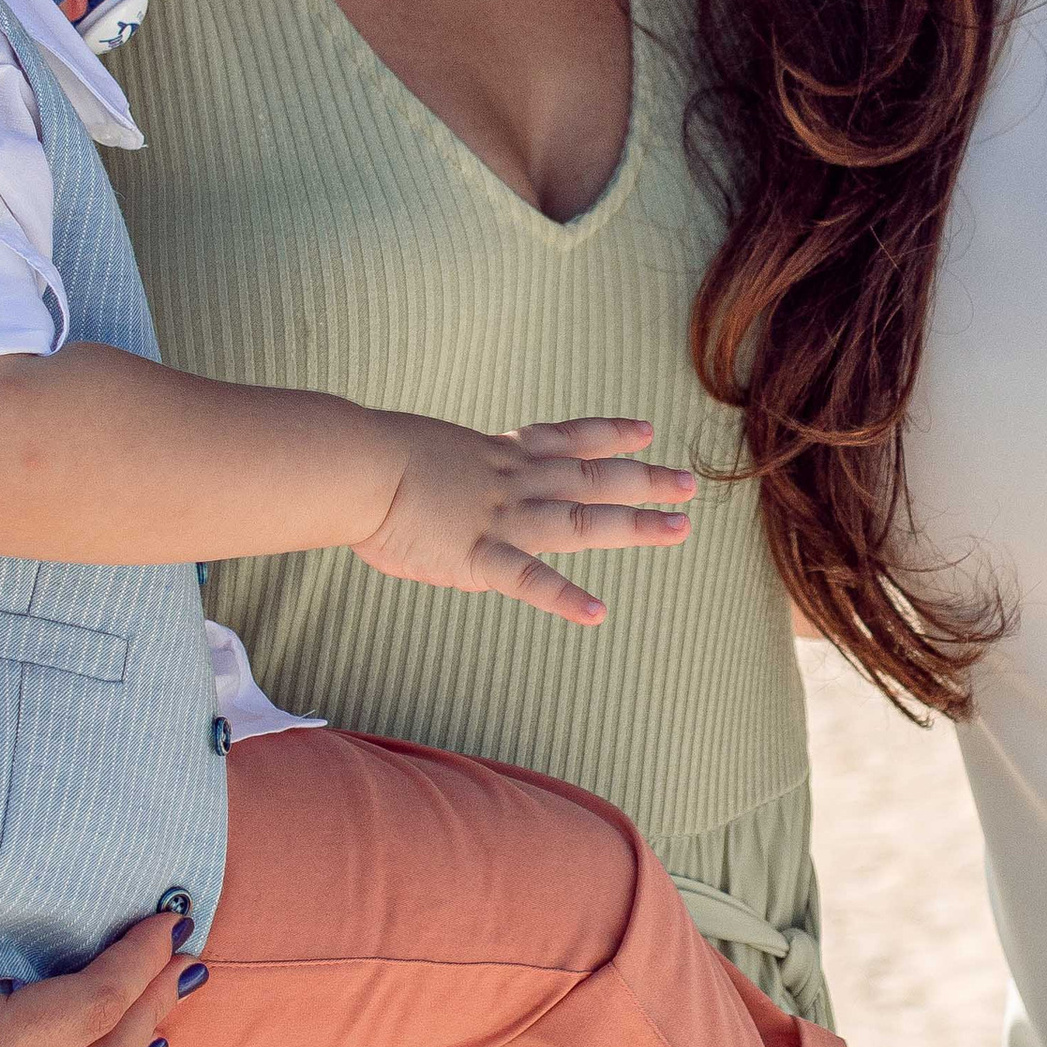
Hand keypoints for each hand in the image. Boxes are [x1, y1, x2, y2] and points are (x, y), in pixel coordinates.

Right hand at [352, 413, 695, 625]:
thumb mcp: (426, 452)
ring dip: (634, 524)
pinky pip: (529, 580)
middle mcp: (515, 482)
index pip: (568, 438)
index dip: (610, 435)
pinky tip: (597, 613)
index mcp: (500, 455)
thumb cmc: (370, 458)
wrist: (355, 467)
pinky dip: (564, 598)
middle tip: (690, 485)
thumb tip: (450, 484)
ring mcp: (503, 518)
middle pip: (594, 477)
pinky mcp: (479, 556)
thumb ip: (453, 472)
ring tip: (679, 529)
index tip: (647, 432)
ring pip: (582, 520)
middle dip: (646, 480)